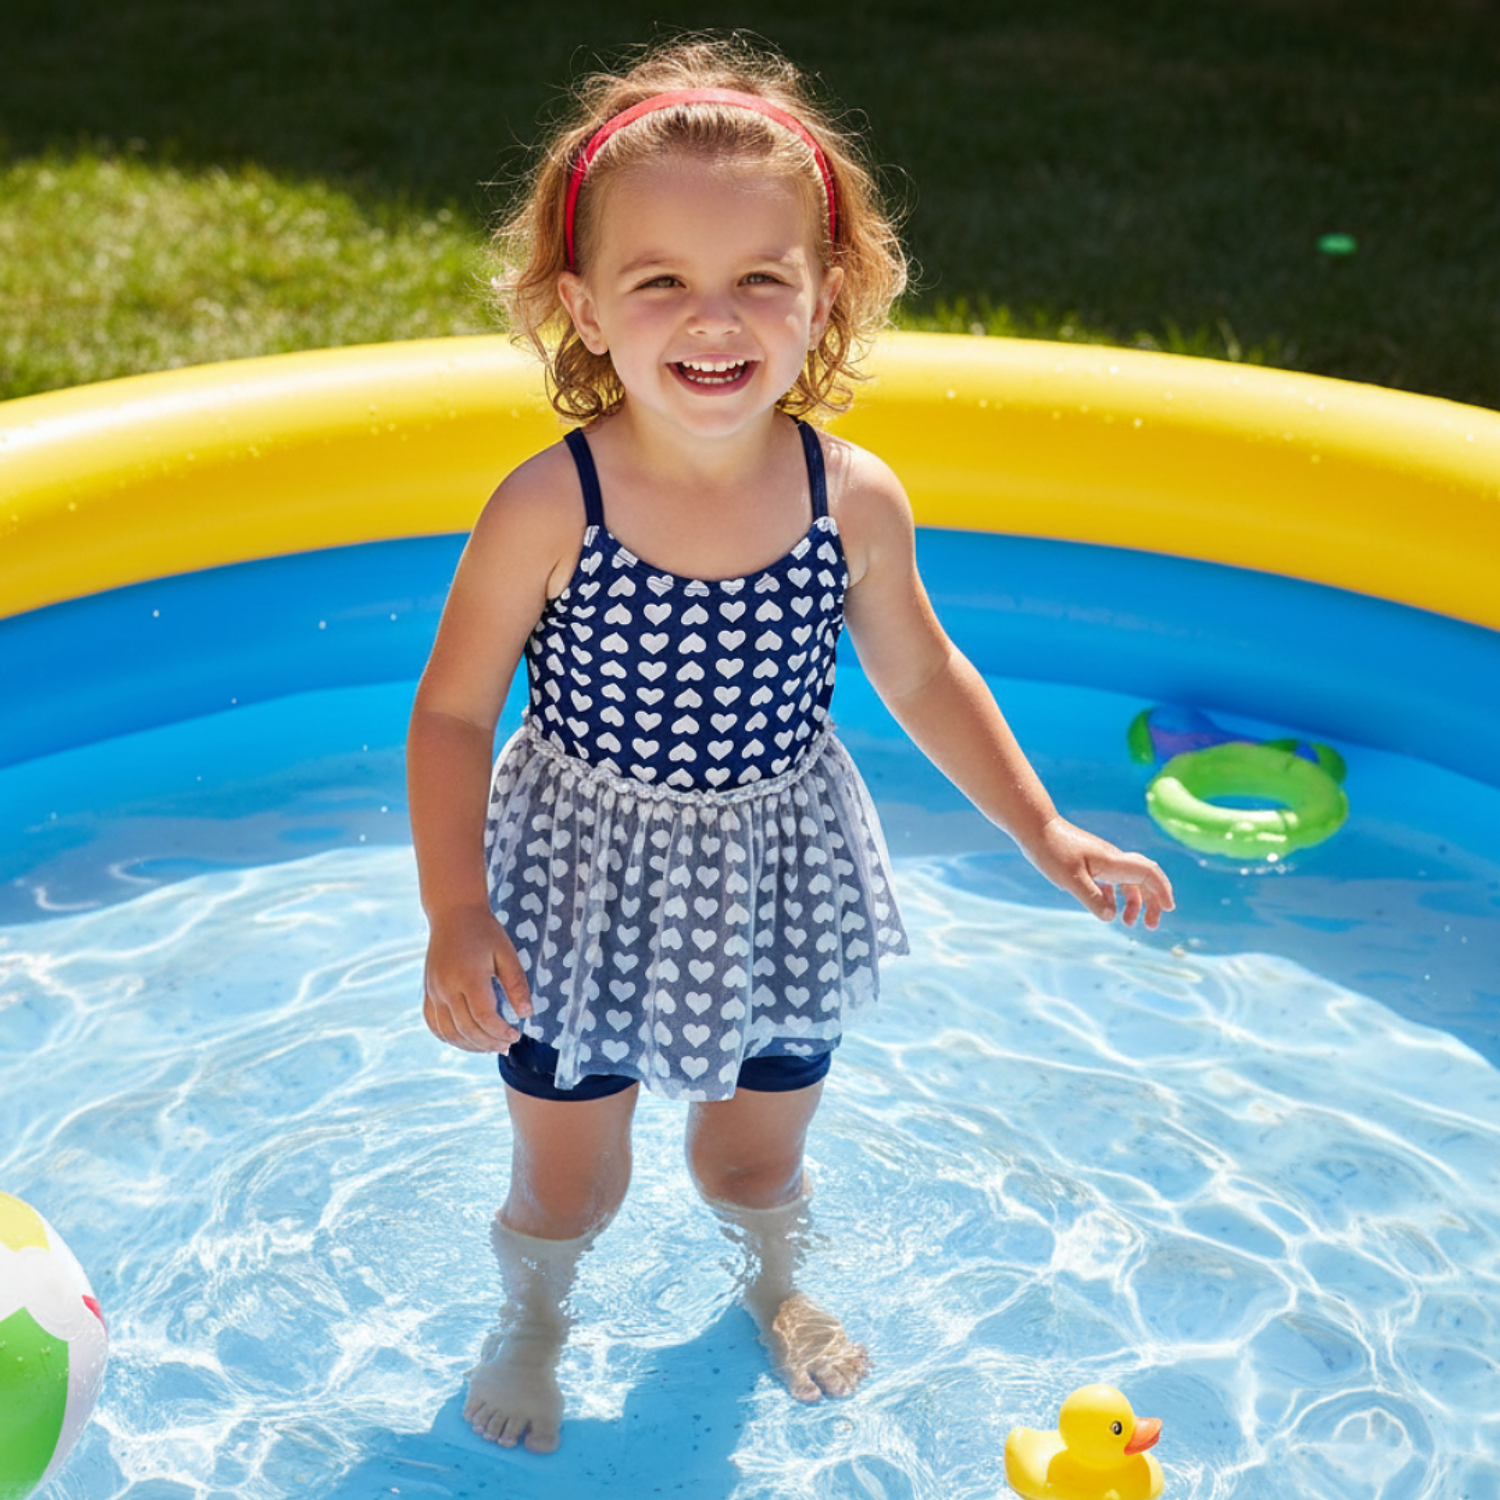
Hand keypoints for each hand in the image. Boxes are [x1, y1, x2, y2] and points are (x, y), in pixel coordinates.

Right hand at [422, 903, 533, 1051]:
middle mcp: (447, 988)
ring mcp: (433, 991)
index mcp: (469, 977)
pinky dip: (449, 1038)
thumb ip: (517, 985)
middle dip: (489, 1043)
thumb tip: (527, 1014)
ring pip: (449, 1032)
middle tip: (507, 1046)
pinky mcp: (427, 992)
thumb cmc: (485, 932)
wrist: (453, 914)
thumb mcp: (507, 954)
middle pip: (467, 1029)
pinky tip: (466, 1040)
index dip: (501, 1032)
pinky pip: (434, 1024)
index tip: (516, 1035)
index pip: (485, 1017)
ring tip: (490, 1047)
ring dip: (469, 1046)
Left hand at [1026, 816, 1174, 928]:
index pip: (1149, 874)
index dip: (1163, 891)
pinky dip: (1114, 895)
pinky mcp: (1090, 861)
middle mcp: (1112, 859)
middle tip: (1151, 925)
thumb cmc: (1052, 851)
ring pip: (1128, 881)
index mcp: (1113, 862)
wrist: (1035, 828)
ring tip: (1127, 923)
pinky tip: (1105, 906)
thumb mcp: (1070, 880)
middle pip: (1145, 878)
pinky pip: (1111, 880)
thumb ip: (1093, 899)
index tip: (1170, 909)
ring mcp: (1102, 860)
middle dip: (1153, 901)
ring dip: (1134, 901)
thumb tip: (1112, 917)